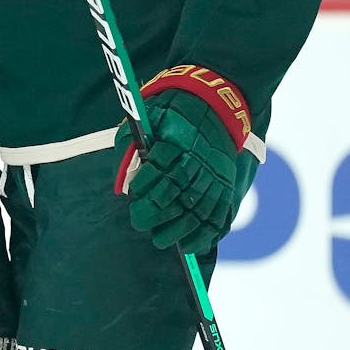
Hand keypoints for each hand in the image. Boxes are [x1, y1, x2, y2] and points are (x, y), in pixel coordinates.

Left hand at [113, 67, 258, 253]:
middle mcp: (199, 158)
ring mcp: (215, 175)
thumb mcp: (148, 117)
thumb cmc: (171, 114)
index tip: (135, 192)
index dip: (146, 181)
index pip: (160, 163)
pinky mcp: (226, 186)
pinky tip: (188, 246)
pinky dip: (204, 234)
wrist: (214, 103)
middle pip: (177, 188)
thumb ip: (132, 146)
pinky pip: (218, 216)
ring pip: (198, 207)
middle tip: (139, 221)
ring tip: (159, 240)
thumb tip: (123, 184)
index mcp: (178, 138)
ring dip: (178, 229)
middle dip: (156, 210)